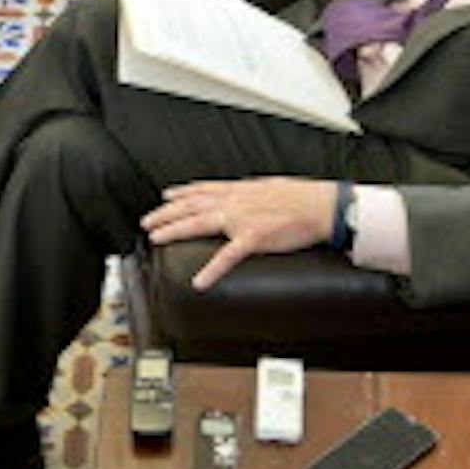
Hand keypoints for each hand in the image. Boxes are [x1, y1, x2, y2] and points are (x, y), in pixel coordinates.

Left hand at [141, 177, 336, 289]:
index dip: (181, 193)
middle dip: (166, 213)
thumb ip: (249, 193)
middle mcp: (235, 201)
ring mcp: (242, 219)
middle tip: (148, 222)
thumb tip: (241, 194)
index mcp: (239, 190)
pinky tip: (199, 281)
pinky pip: (227, 256)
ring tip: (157, 238)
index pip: (202, 189)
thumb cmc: (301, 197)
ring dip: (175, 230)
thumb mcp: (269, 187)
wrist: (321, 205)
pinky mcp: (254, 237)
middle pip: (192, 205)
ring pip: (199, 222)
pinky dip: (211, 269)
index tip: (165, 196)